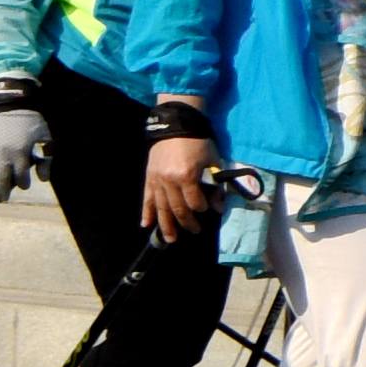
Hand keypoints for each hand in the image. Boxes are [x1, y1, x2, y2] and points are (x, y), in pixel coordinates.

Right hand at [0, 84, 47, 199]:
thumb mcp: (46, 138)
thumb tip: (43, 179)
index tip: (24, 186)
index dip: (23, 184)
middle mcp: (3, 156)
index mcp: (20, 154)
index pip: (21, 177)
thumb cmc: (31, 123)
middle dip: (3, 192)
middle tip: (4, 198)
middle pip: (2, 181)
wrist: (10, 106)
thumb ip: (47, 159)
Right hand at [142, 131, 218, 247]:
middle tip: (195, 231)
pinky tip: (146, 225)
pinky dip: (147, 213)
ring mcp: (157, 181)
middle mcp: (169, 181)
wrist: (176, 127)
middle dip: (187, 222)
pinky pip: (147, 199)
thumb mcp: (213, 161)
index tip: (208, 210)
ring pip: (161, 208)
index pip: (195, 202)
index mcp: (187, 176)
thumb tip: (219, 206)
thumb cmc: (198, 143)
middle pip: (178, 209)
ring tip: (171, 239)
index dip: (203, 209)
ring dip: (166, 225)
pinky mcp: (149, 178)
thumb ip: (216, 184)